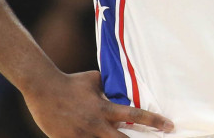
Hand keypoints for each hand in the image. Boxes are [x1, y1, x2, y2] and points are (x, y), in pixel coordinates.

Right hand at [23, 70, 173, 136]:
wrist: (43, 88)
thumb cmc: (71, 82)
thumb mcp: (95, 80)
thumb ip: (110, 87)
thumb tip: (122, 87)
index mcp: (105, 108)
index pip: (136, 115)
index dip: (155, 121)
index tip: (170, 126)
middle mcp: (96, 124)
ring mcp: (81, 135)